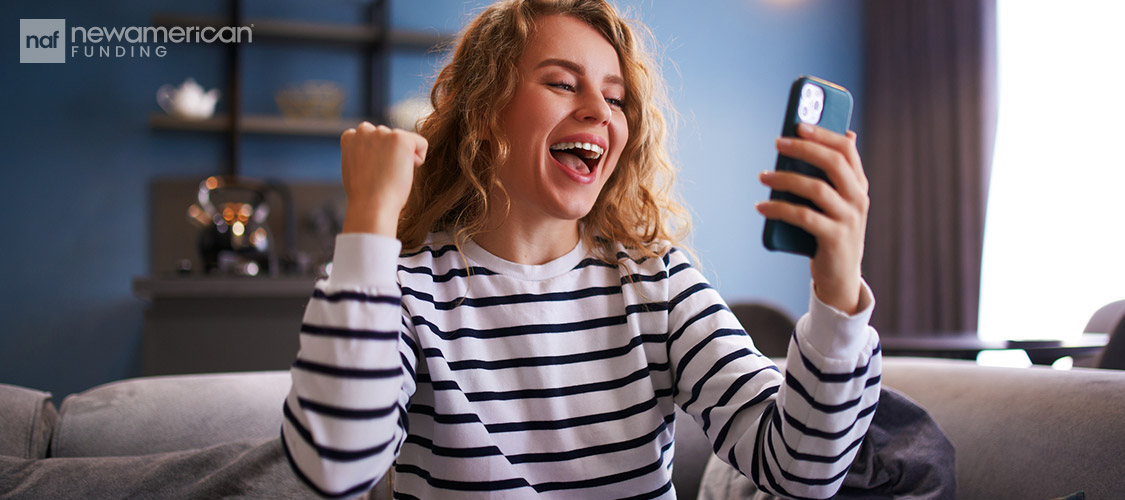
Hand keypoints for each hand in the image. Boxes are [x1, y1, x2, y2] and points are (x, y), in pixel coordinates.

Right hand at [340, 122, 427, 236]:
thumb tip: (377, 151)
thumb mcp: (356, 168)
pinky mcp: (399, 138)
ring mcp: (382, 132)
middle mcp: (364, 130)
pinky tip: (404, 172)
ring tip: (391, 175)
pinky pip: (421, 144)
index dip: (378, 158)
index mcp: (350, 137)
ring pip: (404, 142)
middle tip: (382, 176)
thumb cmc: (365, 195)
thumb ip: (363, 153)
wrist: (371, 207)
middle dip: (390, 155)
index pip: (374, 139)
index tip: (372, 173)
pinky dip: (419, 159)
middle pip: (390, 138)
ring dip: (403, 158)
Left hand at [756, 123, 868, 313]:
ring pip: (817, 189)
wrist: (840, 277)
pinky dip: (780, 209)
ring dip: (785, 179)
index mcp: (859, 184)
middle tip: (777, 144)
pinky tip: (762, 207)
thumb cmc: (831, 232)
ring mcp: (849, 219)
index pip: (847, 149)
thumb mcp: (834, 202)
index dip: (824, 133)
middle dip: (804, 148)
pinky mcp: (834, 239)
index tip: (799, 124)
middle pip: (833, 163)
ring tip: (763, 177)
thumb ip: (831, 175)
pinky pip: (804, 217)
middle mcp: (858, 198)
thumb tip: (838, 135)